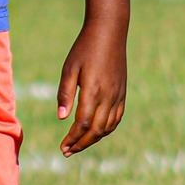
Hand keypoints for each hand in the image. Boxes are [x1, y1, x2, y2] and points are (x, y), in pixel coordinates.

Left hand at [55, 20, 126, 155]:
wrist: (109, 32)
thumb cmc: (84, 48)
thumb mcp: (70, 68)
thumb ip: (65, 93)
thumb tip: (62, 118)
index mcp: (93, 91)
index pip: (83, 124)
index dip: (73, 138)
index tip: (63, 147)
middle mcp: (108, 96)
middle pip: (96, 130)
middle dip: (81, 144)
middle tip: (67, 152)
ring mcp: (118, 95)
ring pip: (108, 127)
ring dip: (93, 140)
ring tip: (79, 145)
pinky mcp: (122, 93)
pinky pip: (117, 118)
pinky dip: (106, 130)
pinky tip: (96, 132)